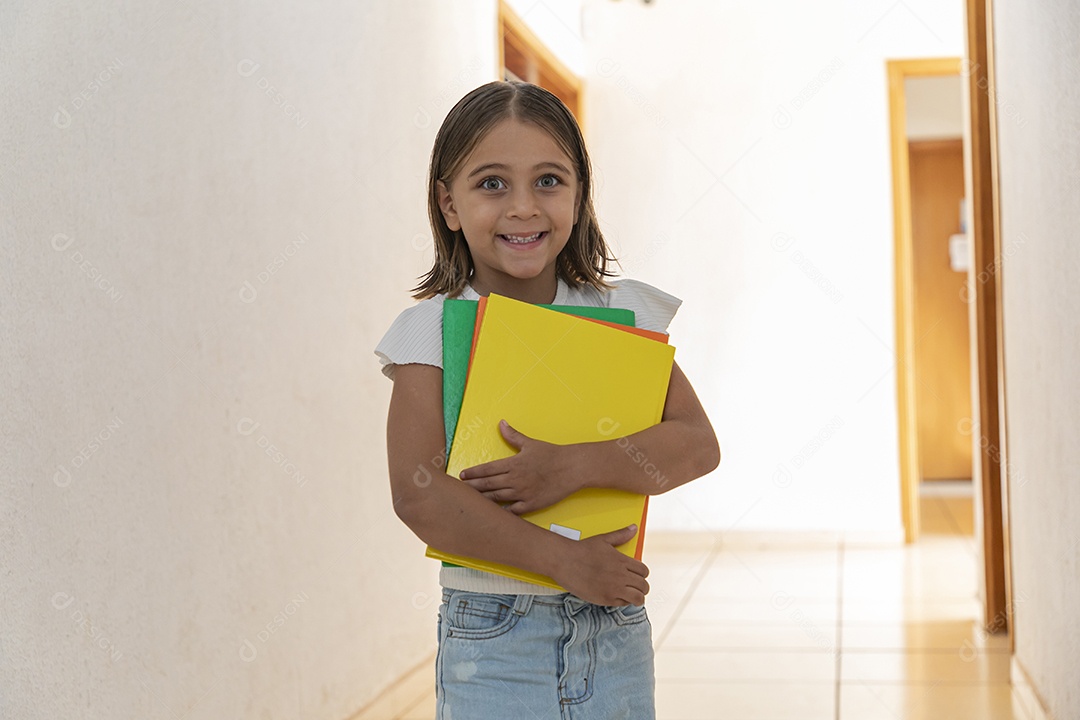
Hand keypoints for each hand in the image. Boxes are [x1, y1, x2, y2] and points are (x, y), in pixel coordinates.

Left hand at [459, 420, 580, 514]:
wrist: (572, 468)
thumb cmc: (552, 454)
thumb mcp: (530, 443)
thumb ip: (513, 435)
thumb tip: (501, 423)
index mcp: (513, 463)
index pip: (487, 469)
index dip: (473, 473)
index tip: (462, 476)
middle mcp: (515, 479)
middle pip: (488, 485)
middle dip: (472, 487)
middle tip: (459, 491)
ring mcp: (523, 493)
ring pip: (496, 499)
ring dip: (482, 500)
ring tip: (470, 502)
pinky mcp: (531, 504)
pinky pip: (512, 511)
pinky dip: (501, 513)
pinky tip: (492, 515)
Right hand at [552, 525, 649, 605]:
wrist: (564, 561)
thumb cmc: (582, 549)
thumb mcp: (603, 539)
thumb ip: (621, 535)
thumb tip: (634, 528)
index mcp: (622, 561)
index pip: (644, 571)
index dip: (642, 574)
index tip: (637, 575)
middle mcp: (621, 576)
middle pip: (644, 586)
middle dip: (642, 587)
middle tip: (635, 587)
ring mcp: (614, 589)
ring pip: (638, 598)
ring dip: (637, 598)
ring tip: (631, 595)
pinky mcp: (605, 599)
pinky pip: (623, 604)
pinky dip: (623, 602)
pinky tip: (617, 596)